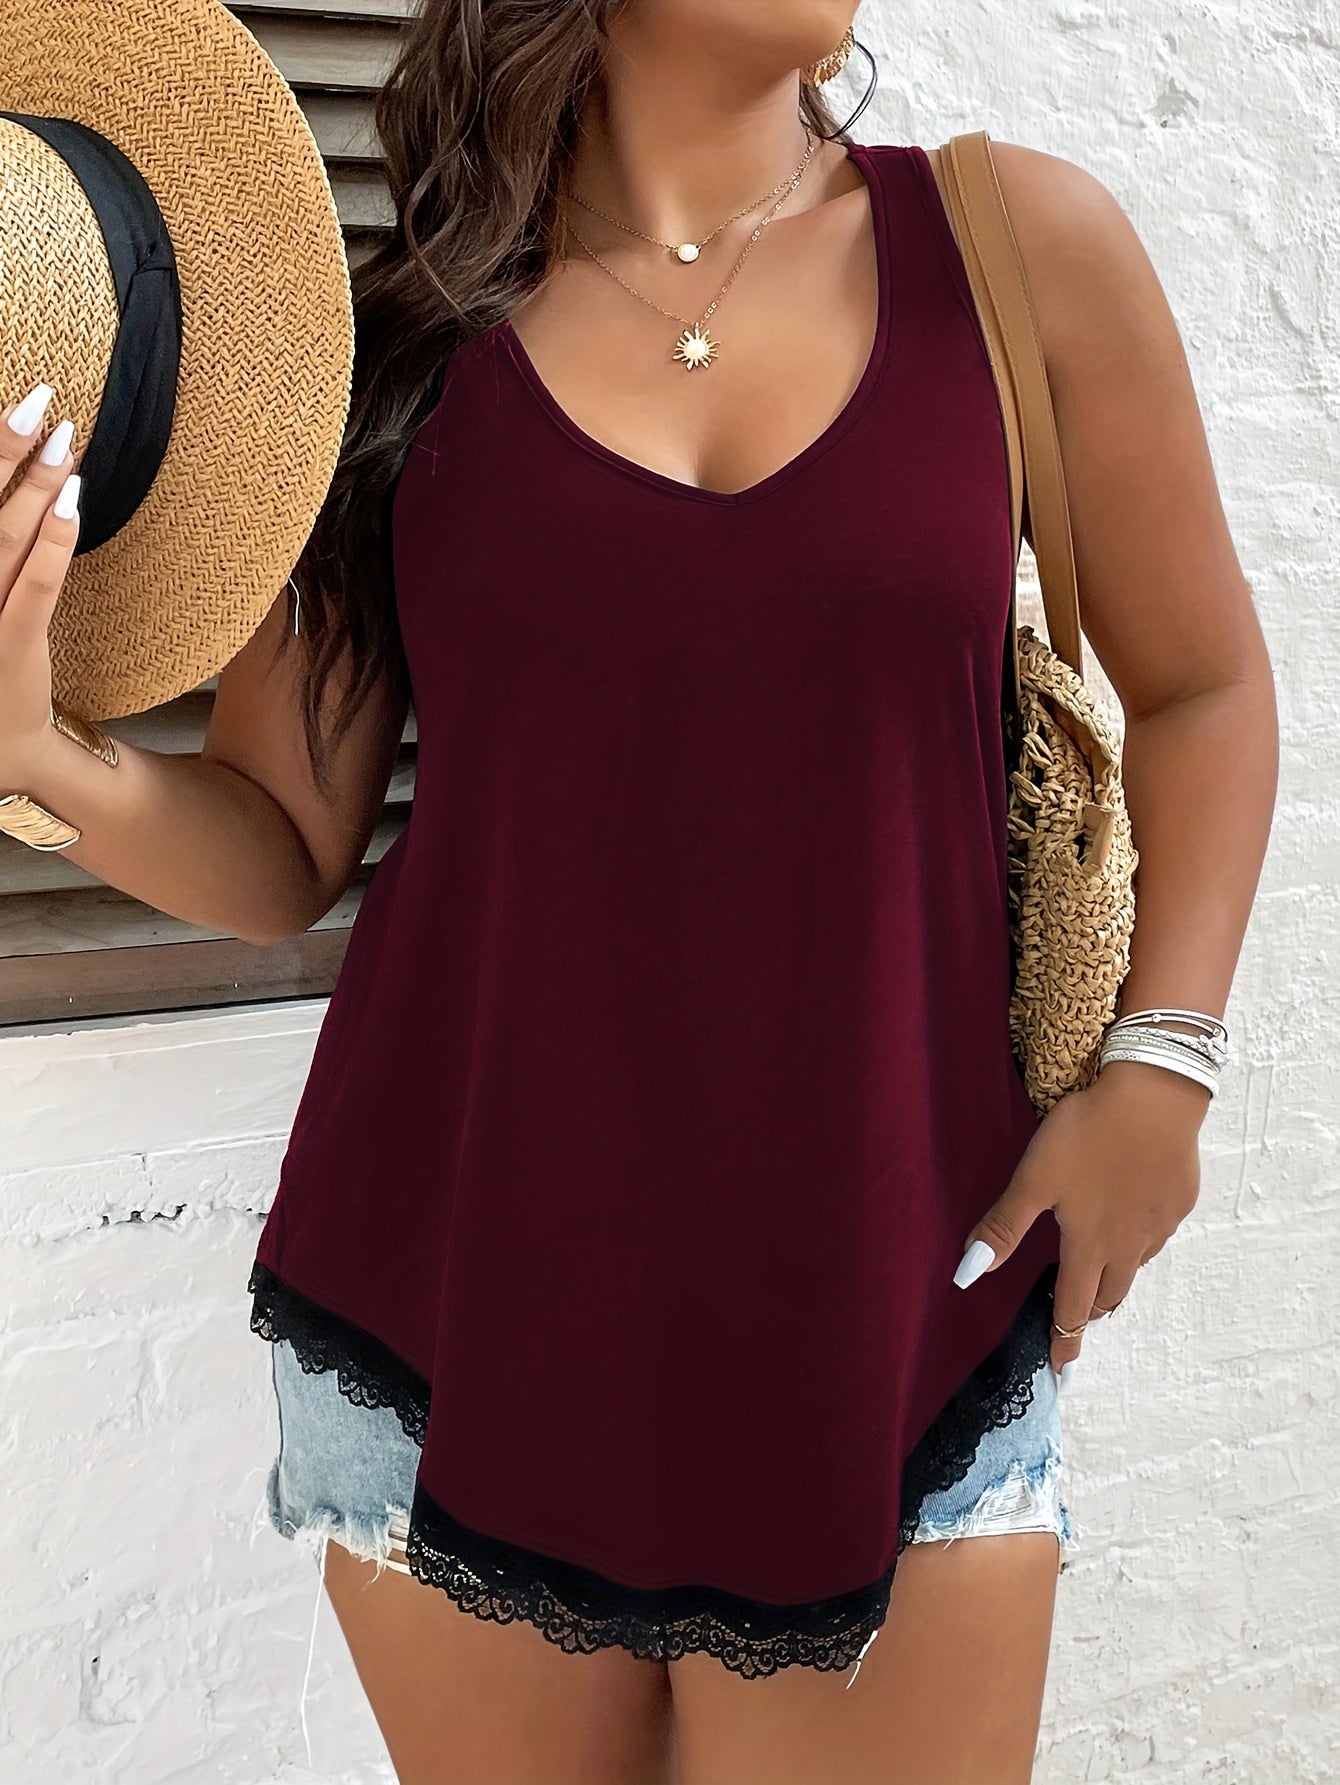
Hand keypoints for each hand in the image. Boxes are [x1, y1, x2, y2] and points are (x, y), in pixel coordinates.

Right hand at [0, 383, 81, 789]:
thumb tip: (14, 501)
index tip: (9, 404)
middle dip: (2, 448)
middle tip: (35, 395)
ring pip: (2, 535)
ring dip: (33, 482)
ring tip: (61, 433)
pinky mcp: (10, 645)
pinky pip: (35, 585)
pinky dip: (55, 540)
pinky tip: (75, 501)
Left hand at [952, 1060, 1210, 1383]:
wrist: (1155, 1095)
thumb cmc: (1088, 1135)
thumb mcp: (1034, 1179)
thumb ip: (1003, 1228)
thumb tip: (966, 1278)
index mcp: (1089, 1244)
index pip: (1073, 1307)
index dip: (1064, 1339)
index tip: (1061, 1370)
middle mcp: (1129, 1244)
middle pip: (1109, 1295)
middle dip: (1090, 1315)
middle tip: (1076, 1325)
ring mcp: (1159, 1223)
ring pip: (1136, 1267)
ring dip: (1116, 1281)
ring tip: (1102, 1282)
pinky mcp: (1179, 1199)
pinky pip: (1156, 1235)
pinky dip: (1139, 1245)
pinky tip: (1132, 1227)